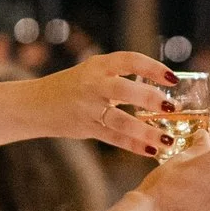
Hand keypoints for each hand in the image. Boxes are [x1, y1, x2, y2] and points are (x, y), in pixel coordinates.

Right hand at [0, 51, 176, 158]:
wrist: (36, 104)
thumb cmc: (75, 87)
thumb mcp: (95, 72)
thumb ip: (121, 77)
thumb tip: (162, 89)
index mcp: (98, 65)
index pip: (129, 60)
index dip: (153, 68)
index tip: (173, 78)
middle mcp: (92, 84)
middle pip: (125, 90)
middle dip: (151, 99)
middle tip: (172, 107)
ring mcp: (88, 108)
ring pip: (121, 121)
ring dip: (146, 131)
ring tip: (168, 138)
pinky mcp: (85, 128)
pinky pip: (114, 139)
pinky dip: (134, 145)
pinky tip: (152, 150)